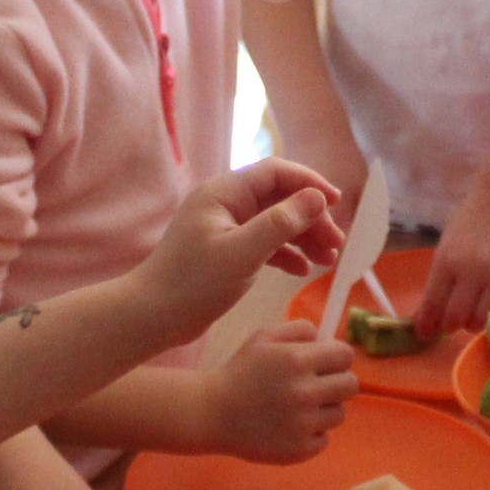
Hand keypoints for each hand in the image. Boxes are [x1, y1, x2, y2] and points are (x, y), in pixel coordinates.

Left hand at [139, 159, 342, 329]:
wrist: (152, 317)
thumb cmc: (193, 283)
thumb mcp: (242, 253)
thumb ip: (280, 224)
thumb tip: (316, 198)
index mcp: (223, 193)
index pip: (276, 172)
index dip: (309, 183)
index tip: (337, 202)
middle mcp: (225, 205)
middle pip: (279, 199)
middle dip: (311, 218)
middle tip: (336, 245)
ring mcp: (225, 229)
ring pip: (275, 223)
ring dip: (303, 238)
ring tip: (328, 260)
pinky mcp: (226, 253)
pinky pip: (264, 244)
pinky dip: (286, 254)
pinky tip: (303, 271)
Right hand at [192, 322, 358, 461]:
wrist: (212, 413)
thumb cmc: (240, 372)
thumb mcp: (263, 338)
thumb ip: (298, 329)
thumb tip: (325, 338)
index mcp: (298, 360)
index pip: (345, 356)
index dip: (337, 357)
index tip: (327, 363)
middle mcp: (305, 392)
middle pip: (351, 385)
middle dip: (337, 382)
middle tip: (317, 386)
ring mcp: (303, 424)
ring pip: (340, 414)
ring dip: (325, 409)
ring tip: (300, 408)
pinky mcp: (299, 449)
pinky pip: (324, 439)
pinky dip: (311, 434)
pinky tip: (290, 427)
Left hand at [408, 192, 489, 341]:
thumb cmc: (469, 223)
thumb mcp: (446, 248)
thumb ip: (438, 281)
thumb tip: (424, 315)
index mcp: (447, 262)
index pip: (433, 304)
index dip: (427, 325)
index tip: (425, 333)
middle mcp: (471, 270)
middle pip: (457, 317)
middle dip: (451, 327)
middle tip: (453, 324)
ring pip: (485, 318)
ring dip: (477, 324)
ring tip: (476, 316)